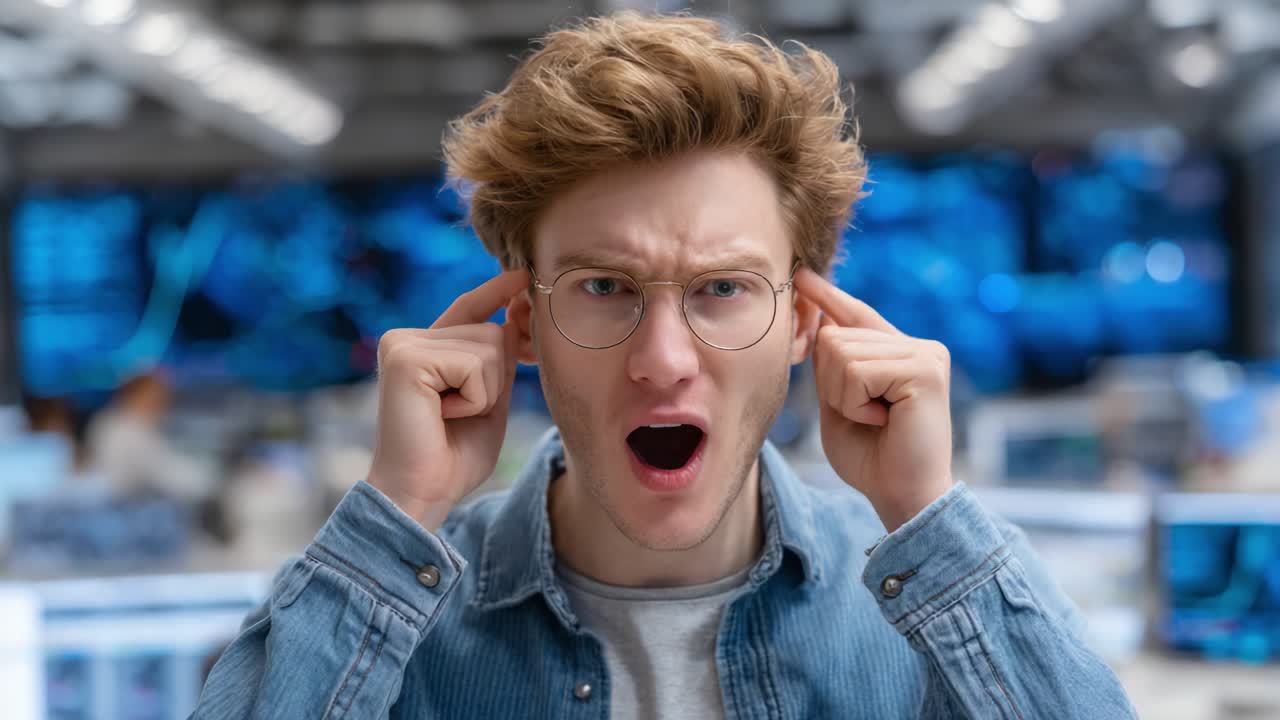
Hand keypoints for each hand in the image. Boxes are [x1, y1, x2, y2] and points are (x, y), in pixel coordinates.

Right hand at [367, 269, 529, 530]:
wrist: (422, 495)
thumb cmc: (453, 458)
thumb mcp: (490, 399)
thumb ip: (500, 359)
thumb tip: (516, 313)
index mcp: (425, 348)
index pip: (469, 310)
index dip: (496, 293)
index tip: (520, 275)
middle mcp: (408, 338)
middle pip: (493, 332)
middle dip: (496, 381)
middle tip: (459, 416)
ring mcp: (403, 343)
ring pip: (490, 346)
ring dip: (485, 393)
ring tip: (449, 417)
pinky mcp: (405, 357)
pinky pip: (475, 365)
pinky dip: (474, 399)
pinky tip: (442, 416)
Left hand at [793, 267, 954, 532]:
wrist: (903, 497)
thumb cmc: (872, 459)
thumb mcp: (839, 404)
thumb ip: (831, 366)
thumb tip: (817, 322)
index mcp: (899, 352)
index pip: (856, 315)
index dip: (828, 297)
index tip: (802, 276)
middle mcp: (917, 345)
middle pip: (834, 336)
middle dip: (832, 384)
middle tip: (866, 417)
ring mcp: (924, 353)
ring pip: (841, 352)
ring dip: (844, 396)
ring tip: (876, 419)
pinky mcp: (924, 368)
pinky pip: (858, 371)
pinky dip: (856, 403)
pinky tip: (883, 420)